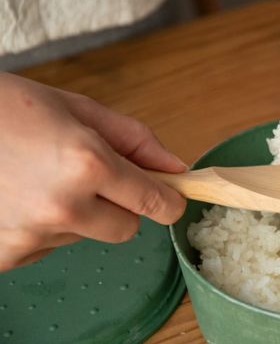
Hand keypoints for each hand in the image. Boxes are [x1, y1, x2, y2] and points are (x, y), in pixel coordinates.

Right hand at [0, 73, 186, 270]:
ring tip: (40, 179)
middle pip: (126, 229)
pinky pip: (46, 248)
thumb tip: (176, 168)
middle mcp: (62, 205)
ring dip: (76, 215)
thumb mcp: (80, 109)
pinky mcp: (4, 255)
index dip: (168, 200)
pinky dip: (42, 228)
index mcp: (88, 163)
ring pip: (84, 236)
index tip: (170, 197)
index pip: (155, 203)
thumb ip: (135, 141)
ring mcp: (30, 235)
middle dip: (120, 206)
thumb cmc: (10, 108)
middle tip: (90, 177)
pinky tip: (19, 198)